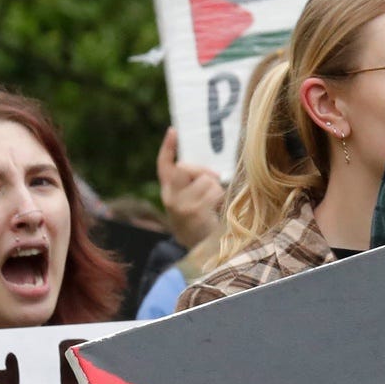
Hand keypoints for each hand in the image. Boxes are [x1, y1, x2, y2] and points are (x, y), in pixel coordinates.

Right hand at [158, 129, 224, 248]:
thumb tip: (211, 172)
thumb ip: (191, 186)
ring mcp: (181, 206)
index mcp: (168, 193)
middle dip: (202, 171)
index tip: (173, 131)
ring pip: (205, 180)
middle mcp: (171, 198)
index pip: (164, 165)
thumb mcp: (189, 204)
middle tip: (213, 180)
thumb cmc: (200, 223)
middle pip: (185, 168)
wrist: (201, 252)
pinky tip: (217, 210)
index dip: (168, 147)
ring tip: (214, 204)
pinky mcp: (195, 212)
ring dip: (215, 188)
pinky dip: (220, 197)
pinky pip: (214, 192)